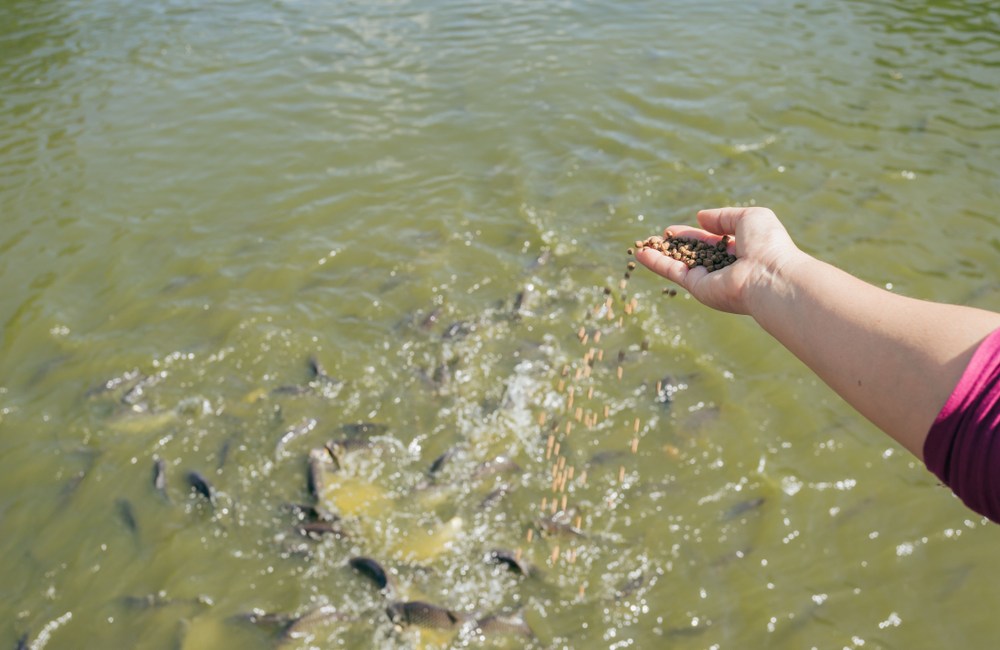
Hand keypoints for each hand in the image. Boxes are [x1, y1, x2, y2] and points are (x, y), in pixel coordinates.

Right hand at [634, 207, 801, 314]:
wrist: (769, 275)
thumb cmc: (767, 244)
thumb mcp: (749, 217)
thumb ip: (724, 216)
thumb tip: (701, 218)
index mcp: (740, 251)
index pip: (712, 241)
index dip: (695, 234)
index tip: (677, 229)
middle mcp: (724, 267)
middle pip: (694, 254)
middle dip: (676, 246)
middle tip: (659, 237)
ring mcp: (710, 279)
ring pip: (680, 264)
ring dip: (660, 255)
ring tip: (641, 244)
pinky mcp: (697, 287)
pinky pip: (673, 272)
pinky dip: (656, 262)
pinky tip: (640, 253)